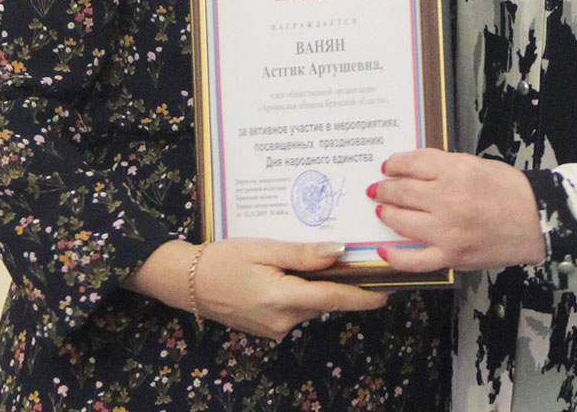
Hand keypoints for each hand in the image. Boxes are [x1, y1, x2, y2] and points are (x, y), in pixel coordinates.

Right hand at [129, 238, 386, 341]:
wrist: (187, 282)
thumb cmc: (222, 259)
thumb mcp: (263, 248)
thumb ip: (303, 254)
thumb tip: (339, 251)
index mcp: (282, 298)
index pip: (335, 298)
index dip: (365, 295)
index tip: (389, 290)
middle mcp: (282, 320)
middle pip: (325, 302)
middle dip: (342, 285)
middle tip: (360, 262)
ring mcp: (275, 328)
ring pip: (311, 306)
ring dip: (319, 288)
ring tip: (319, 261)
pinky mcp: (268, 329)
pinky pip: (295, 310)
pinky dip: (301, 294)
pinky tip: (291, 275)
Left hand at [371, 148, 546, 274]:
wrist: (538, 222)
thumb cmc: (512, 191)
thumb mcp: (478, 165)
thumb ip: (446, 166)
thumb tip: (415, 170)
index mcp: (456, 171)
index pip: (412, 163)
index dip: (394, 164)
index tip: (388, 167)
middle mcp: (448, 199)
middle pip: (402, 191)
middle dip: (384, 189)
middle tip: (377, 190)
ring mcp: (447, 231)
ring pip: (401, 221)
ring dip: (386, 214)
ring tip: (382, 211)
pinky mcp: (451, 256)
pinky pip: (414, 259)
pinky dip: (394, 256)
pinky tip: (383, 249)